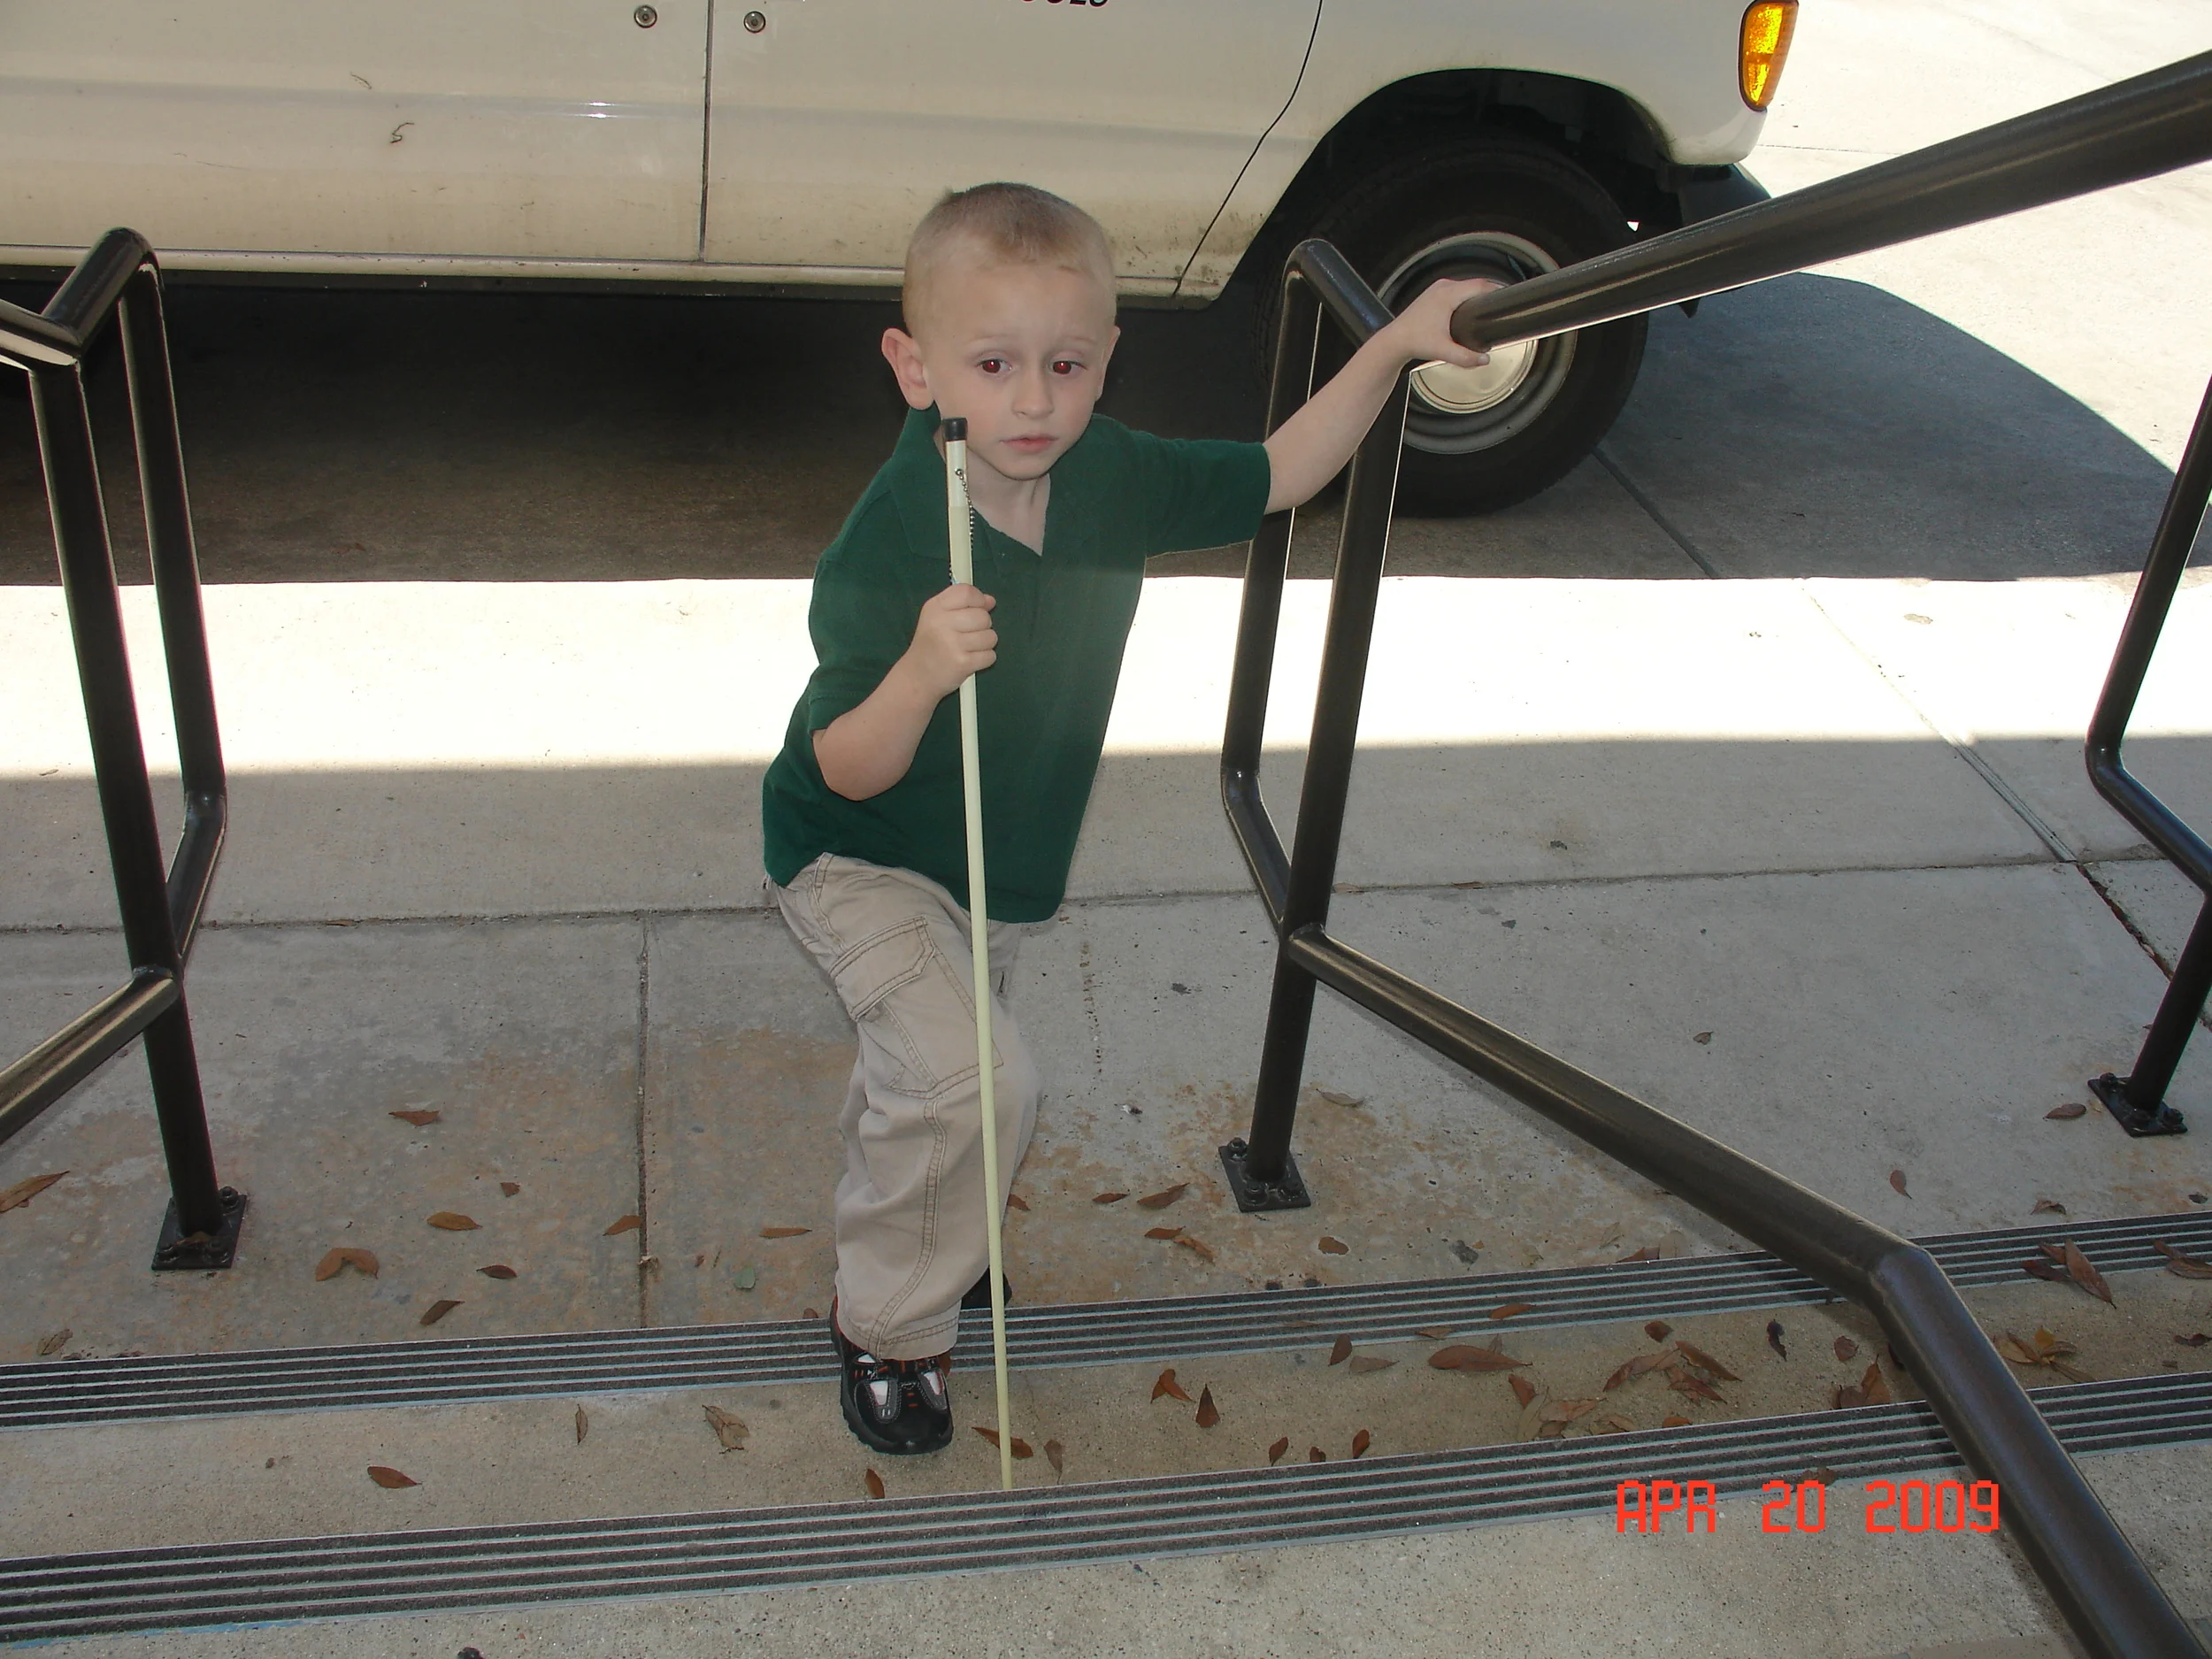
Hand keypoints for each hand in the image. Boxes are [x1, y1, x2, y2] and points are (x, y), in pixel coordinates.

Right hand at [905, 583, 997, 695]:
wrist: (917, 676)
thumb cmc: (931, 645)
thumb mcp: (938, 617)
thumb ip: (964, 605)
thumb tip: (990, 601)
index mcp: (935, 607)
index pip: (966, 592)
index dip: (979, 600)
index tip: (977, 609)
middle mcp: (941, 622)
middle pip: (983, 616)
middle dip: (983, 626)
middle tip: (968, 635)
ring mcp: (952, 643)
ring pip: (990, 636)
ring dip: (985, 644)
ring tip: (969, 648)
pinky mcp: (962, 662)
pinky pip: (990, 655)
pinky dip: (984, 659)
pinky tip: (970, 660)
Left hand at [1383, 274, 1501, 371]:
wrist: (1395, 341)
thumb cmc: (1414, 342)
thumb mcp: (1443, 351)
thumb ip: (1466, 357)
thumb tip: (1484, 359)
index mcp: (1448, 295)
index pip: (1481, 285)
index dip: (1497, 289)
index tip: (1508, 296)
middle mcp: (1443, 287)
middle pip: (1476, 284)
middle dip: (1491, 292)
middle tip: (1504, 304)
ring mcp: (1437, 288)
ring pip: (1466, 285)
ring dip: (1479, 293)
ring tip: (1492, 304)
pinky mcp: (1434, 293)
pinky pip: (1458, 288)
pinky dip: (1468, 294)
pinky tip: (1474, 304)